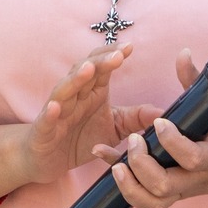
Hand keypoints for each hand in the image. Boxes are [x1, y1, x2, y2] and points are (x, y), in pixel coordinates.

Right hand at [12, 45, 133, 185]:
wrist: (47, 160)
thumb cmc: (80, 138)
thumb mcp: (114, 129)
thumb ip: (136, 119)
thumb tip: (164, 113)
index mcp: (91, 92)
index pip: (102, 67)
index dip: (113, 55)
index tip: (130, 47)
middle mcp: (74, 96)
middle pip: (84, 72)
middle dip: (100, 62)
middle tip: (117, 55)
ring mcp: (57, 111)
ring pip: (65, 90)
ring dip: (75, 79)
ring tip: (88, 69)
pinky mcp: (44, 130)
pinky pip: (47, 119)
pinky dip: (51, 112)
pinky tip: (56, 107)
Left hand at [90, 47, 207, 207]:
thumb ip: (195, 81)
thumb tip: (182, 53)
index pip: (193, 157)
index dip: (173, 142)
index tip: (158, 121)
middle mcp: (194, 178)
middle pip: (166, 185)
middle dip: (143, 164)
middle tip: (134, 139)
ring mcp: (181, 191)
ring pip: (153, 202)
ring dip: (131, 186)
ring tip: (116, 165)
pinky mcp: (169, 197)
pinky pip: (145, 203)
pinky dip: (126, 191)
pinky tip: (111, 167)